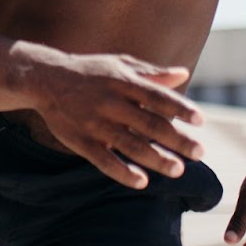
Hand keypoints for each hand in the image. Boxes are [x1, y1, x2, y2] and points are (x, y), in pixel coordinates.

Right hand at [34, 53, 206, 189]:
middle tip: (200, 153)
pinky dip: (123, 172)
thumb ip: (151, 73)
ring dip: (156, 159)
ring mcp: (96, 124)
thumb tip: (184, 75)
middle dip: (177, 140)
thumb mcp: (119, 64)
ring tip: (178, 170)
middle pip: (149, 124)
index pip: (158, 97)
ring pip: (131, 145)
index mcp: (123, 82)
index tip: (200, 121)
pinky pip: (104, 161)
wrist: (45, 79)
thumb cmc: (90, 71)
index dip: (180, 109)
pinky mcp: (81, 141)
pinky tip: (142, 181)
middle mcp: (111, 103)